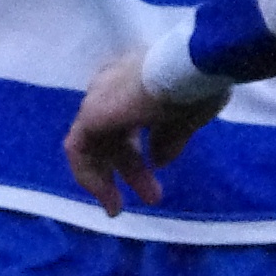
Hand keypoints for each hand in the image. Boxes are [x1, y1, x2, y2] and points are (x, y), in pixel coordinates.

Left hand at [63, 51, 227, 217]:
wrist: (185, 68)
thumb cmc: (195, 86)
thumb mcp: (188, 117)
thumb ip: (170, 139)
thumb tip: (158, 160)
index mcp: (138, 76)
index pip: (130, 115)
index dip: (140, 147)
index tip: (157, 170)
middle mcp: (114, 83)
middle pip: (114, 133)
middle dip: (132, 168)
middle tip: (153, 196)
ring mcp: (100, 96)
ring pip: (96, 143)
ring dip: (108, 178)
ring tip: (119, 208)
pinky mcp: (90, 113)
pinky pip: (79, 149)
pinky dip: (90, 175)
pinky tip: (108, 196)